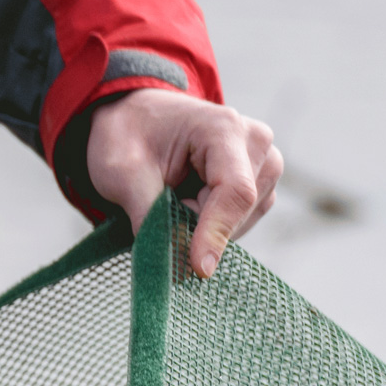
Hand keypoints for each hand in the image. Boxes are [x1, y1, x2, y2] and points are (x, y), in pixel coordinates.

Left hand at [87, 89, 282, 277]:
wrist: (135, 116)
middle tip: (155, 204)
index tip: (198, 269)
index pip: (234, 191)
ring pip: (242, 221)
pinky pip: (240, 222)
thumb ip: (149, 215)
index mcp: (224, 129)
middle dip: (197, 226)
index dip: (216, 233)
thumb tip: (175, 265)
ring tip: (170, 194)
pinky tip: (185, 201)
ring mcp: (264, 164)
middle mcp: (256, 143)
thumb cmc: (126, 136)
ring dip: (201, 225)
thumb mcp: (121, 171)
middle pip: (239, 210)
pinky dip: (208, 224)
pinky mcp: (259, 183)